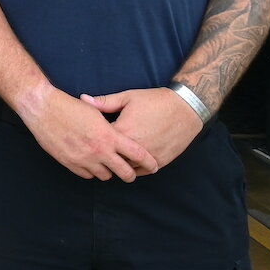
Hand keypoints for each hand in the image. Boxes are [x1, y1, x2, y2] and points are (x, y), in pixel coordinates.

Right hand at [17, 86, 155, 182]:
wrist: (43, 108)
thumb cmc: (69, 106)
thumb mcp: (95, 111)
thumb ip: (110, 127)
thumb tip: (120, 137)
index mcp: (109, 136)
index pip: (137, 154)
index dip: (148, 162)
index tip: (153, 165)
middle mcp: (99, 150)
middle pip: (124, 172)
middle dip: (130, 174)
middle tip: (131, 172)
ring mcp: (84, 159)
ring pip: (105, 176)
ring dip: (109, 171)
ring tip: (107, 164)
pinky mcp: (70, 163)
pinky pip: (88, 175)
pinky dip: (92, 171)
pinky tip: (91, 162)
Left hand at [82, 87, 201, 175]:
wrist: (186, 108)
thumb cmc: (155, 101)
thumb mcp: (127, 97)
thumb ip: (104, 102)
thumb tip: (83, 99)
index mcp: (123, 131)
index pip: (100, 142)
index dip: (94, 139)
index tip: (90, 136)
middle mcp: (135, 148)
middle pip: (111, 158)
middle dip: (105, 155)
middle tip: (99, 149)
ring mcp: (148, 157)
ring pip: (125, 168)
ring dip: (119, 163)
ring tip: (114, 156)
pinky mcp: (159, 162)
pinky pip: (141, 172)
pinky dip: (133, 167)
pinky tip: (129, 160)